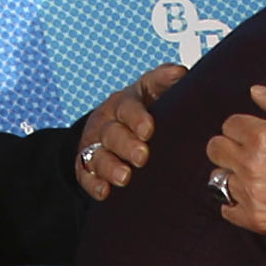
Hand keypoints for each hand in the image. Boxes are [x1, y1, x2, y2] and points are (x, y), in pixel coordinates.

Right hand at [77, 64, 185, 199]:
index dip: (137, 117)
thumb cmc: (141, 108)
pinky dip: (94, 184)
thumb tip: (180, 72)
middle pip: (112, 133)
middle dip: (126, 146)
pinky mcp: (86, 165)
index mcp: (124, 103)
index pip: (128, 107)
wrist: (113, 124)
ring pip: (97, 155)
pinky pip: (85, 175)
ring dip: (110, 167)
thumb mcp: (152, 90)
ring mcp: (95, 144)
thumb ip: (164, 81)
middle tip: (143, 157)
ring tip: (125, 177)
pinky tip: (104, 192)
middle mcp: (107, 122)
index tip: (149, 129)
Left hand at [205, 84, 265, 255]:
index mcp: (265, 137)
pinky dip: (235, 203)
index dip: (243, 125)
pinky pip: (226, 209)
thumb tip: (255, 91)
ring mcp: (253, 196)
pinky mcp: (258, 221)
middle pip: (216, 149)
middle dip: (230, 146)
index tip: (256, 132)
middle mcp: (253, 166)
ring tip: (256, 175)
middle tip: (250, 151)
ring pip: (219, 178)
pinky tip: (253, 197)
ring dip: (234, 174)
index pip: (229, 124)